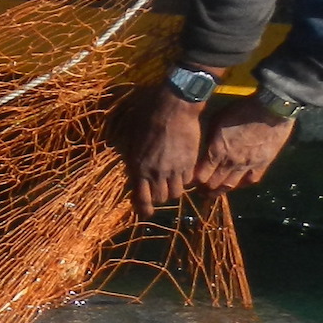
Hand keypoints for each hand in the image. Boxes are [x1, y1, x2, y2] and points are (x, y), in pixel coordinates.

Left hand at [126, 83, 206, 216]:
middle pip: (160, 197)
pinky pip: (188, 181)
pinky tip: (182, 172)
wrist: (173, 109)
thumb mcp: (133, 139)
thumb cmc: (147, 118)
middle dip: (159, 197)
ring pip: (176, 192)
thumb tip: (135, 169)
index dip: (144, 208)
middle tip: (160, 191)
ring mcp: (173, 169)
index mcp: (138, 167)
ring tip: (171, 182)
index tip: (146, 213)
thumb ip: (135, 158)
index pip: (141, 197)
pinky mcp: (189, 163)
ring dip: (173, 190)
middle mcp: (155, 172)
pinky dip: (185, 180)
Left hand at [195, 97, 296, 193]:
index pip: (201, 175)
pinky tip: (237, 184)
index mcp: (216, 151)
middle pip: (214, 183)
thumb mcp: (217, 120)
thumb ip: (209, 138)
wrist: (271, 109)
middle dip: (205, 188)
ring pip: (231, 185)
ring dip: (220, 191)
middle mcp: (230, 162)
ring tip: (214, 193)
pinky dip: (242, 184)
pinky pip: (250, 180)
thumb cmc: (241, 110)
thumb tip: (204, 149)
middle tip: (200, 191)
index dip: (195, 181)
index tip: (191, 181)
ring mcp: (247, 165)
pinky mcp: (263, 164)